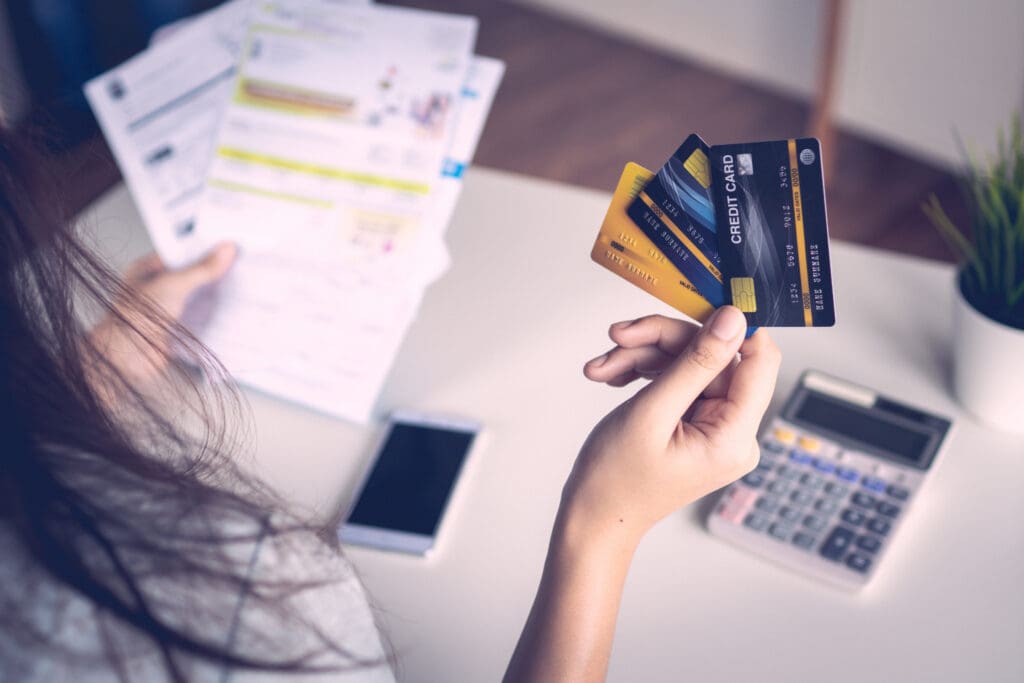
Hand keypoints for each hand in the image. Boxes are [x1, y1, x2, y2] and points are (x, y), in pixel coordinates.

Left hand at [89, 243, 236, 387]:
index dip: (204, 248)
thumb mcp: (172, 285)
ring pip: (198, 296)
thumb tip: (225, 250)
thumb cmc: (136, 317)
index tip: (229, 244)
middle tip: (241, 262)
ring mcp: (168, 308)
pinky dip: (216, 315)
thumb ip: (201, 269)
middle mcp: (158, 287)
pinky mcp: (178, 328)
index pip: (181, 253)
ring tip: (243, 283)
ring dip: (217, 294)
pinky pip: (201, 317)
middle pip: (192, 274)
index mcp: (148, 270)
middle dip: (214, 271)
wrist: (127, 357)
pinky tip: (233, 309)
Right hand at [565, 307, 780, 548]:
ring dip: (643, 356)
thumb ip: (694, 362)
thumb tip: (733, 319)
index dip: (729, 326)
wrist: (592, 517)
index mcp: (734, 436)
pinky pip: (676, 380)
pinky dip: (643, 372)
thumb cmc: (615, 480)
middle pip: (712, 356)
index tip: (695, 302)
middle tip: (619, 336)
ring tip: (601, 366)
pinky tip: (610, 375)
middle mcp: (733, 432)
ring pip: (688, 363)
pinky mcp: (694, 423)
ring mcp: (714, 427)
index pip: (758, 359)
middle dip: (661, 342)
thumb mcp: (651, 412)